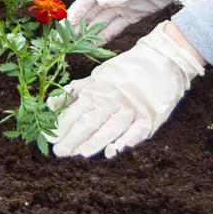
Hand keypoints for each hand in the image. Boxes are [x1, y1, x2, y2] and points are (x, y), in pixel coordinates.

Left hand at [51, 24, 204, 158]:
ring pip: (111, 128)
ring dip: (96, 142)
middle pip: (91, 121)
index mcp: (98, 88)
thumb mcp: (97, 75)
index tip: (49, 139)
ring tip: (80, 154)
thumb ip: (75, 91)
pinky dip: (127, 141)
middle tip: (60, 152)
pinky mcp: (150, 116)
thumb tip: (49, 104)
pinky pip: (138, 131)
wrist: (163, 58)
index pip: (76, 110)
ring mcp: (132, 108)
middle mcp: (113, 99)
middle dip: (74, 138)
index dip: (62, 125)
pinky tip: (115, 151)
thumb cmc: (125, 69)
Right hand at [69, 0, 208, 40]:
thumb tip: (102, 2)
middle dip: (78, 24)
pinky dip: (106, 35)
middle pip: (92, 10)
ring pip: (102, 20)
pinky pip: (117, 26)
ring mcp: (124, 4)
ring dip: (90, 32)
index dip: (78, 9)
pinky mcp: (135, 13)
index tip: (67, 23)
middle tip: (65, 40)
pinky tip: (96, 45)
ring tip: (77, 46)